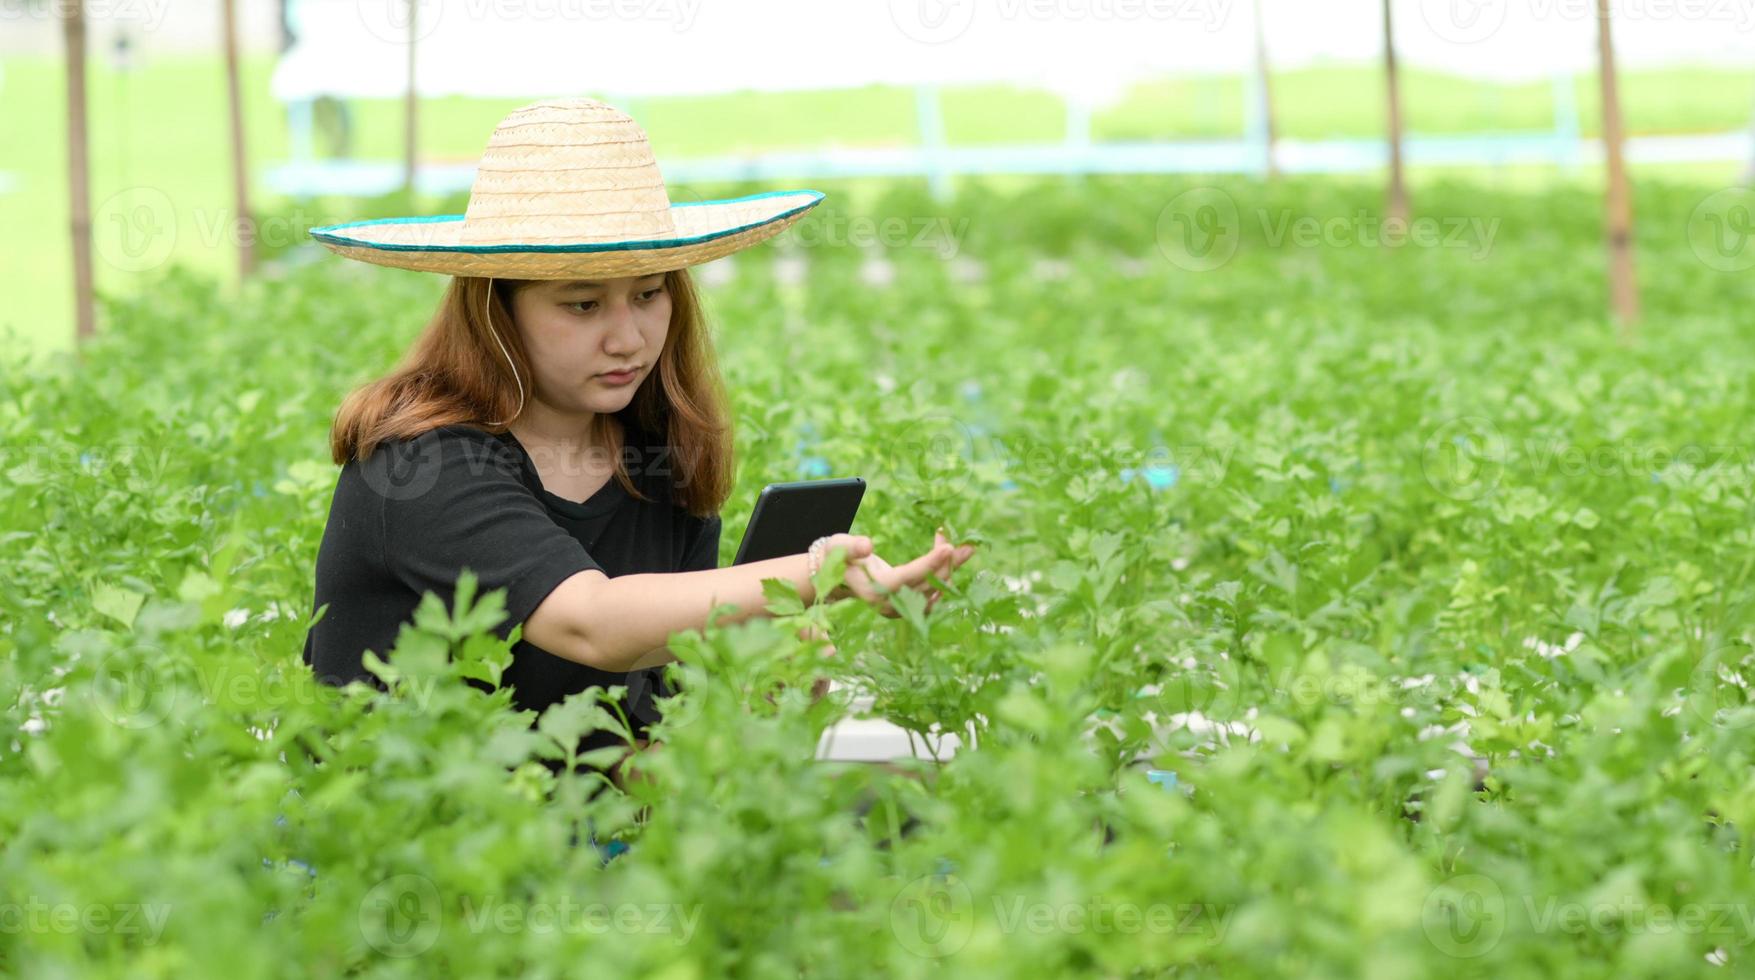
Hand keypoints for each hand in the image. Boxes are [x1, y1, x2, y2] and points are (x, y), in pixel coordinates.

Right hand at [827, 529, 976, 618]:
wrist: (835, 576)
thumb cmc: (836, 557)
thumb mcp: (838, 546)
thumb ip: (852, 547)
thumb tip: (867, 546)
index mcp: (874, 591)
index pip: (907, 578)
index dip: (929, 564)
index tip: (948, 548)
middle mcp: (890, 604)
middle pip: (927, 585)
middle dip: (946, 563)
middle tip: (961, 541)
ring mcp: (900, 607)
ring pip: (935, 589)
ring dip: (950, 567)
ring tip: (963, 545)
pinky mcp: (908, 604)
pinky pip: (934, 592)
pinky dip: (945, 575)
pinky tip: (952, 557)